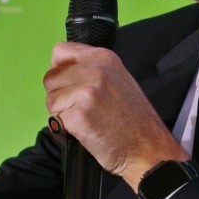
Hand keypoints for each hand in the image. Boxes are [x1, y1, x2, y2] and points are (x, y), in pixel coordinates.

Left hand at [43, 42, 185, 189]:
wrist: (148, 147)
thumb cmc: (134, 118)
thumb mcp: (118, 78)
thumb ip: (91, 69)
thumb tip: (62, 70)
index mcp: (103, 57)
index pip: (60, 51)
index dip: (59, 69)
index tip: (69, 84)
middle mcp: (94, 70)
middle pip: (51, 77)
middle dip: (59, 95)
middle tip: (79, 108)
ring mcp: (86, 92)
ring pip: (50, 99)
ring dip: (60, 113)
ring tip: (84, 120)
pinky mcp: (79, 115)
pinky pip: (55, 119)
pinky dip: (64, 129)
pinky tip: (83, 131)